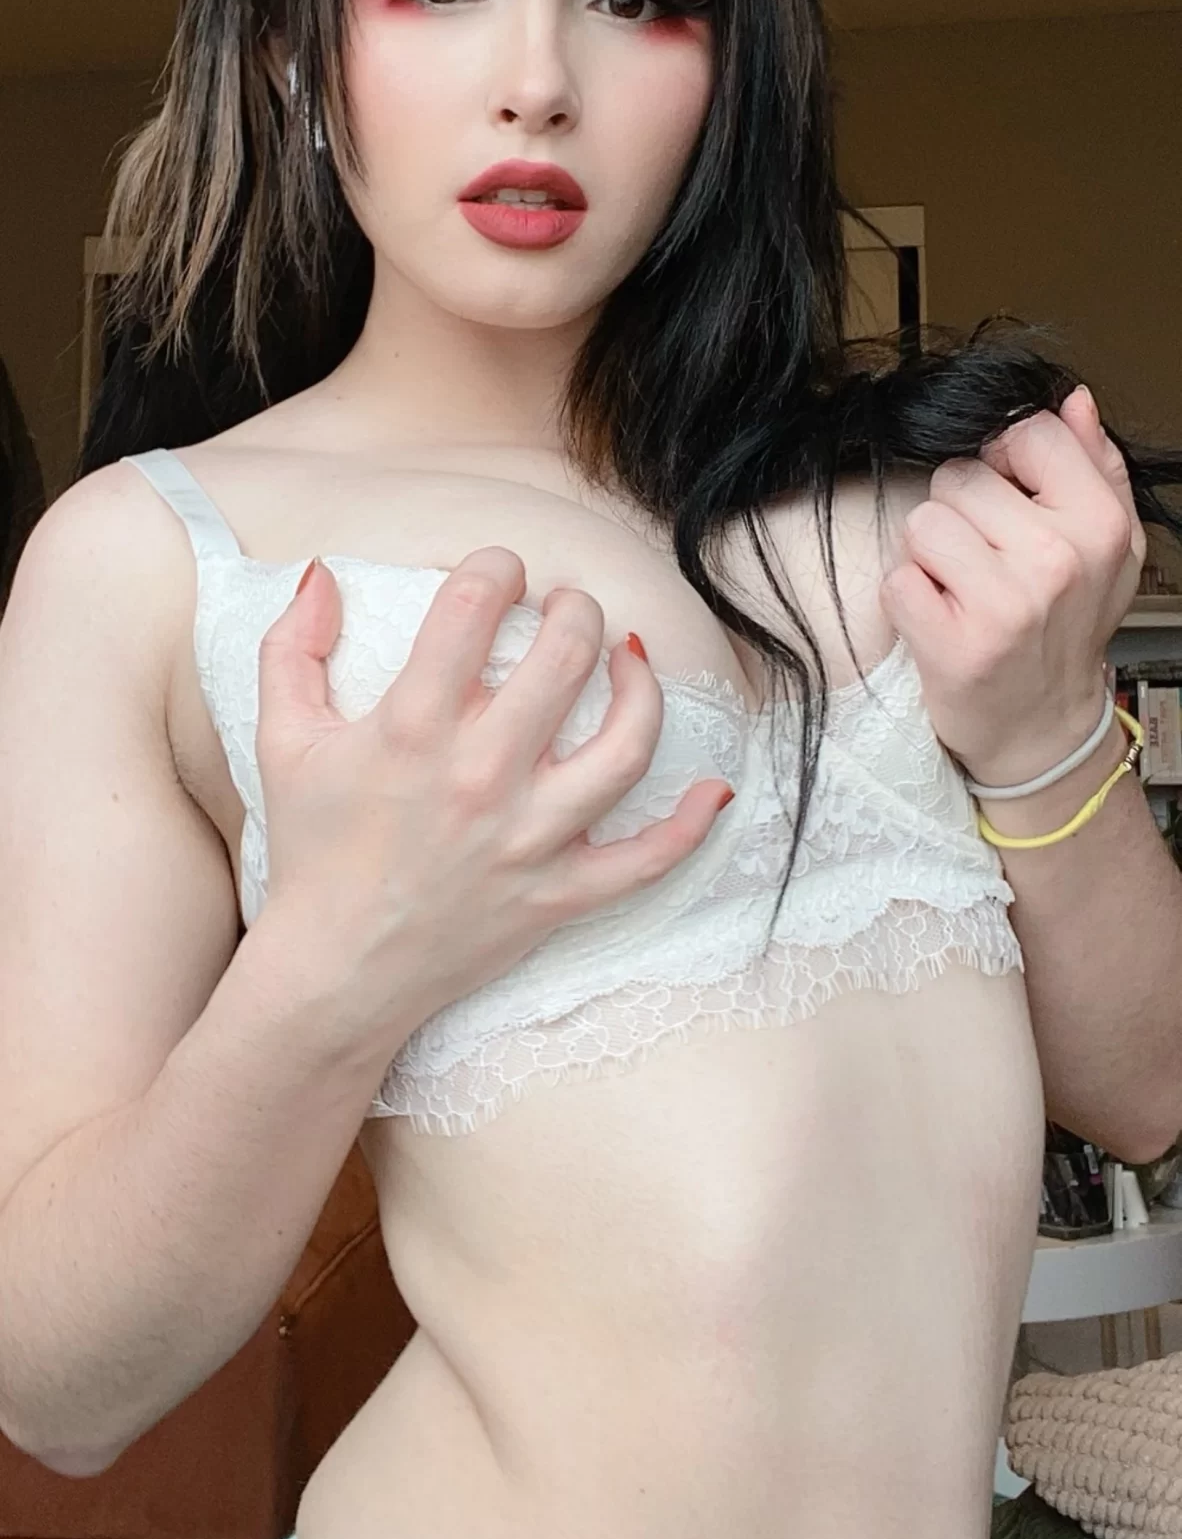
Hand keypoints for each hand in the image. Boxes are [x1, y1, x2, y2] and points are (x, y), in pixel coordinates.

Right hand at [254, 548, 733, 1039]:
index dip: (495, 566)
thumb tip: (322, 573)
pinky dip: (691, 825)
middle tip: (566, 606)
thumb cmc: (312, 850)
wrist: (334, 973)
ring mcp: (529, 838)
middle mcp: (480, 776)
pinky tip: (711, 787)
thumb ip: (291, 648)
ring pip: (626, 745)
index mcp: (412, 728)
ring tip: (626, 657)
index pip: (474, 608)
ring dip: (640, 687)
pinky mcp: (559, 893)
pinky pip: (648, 860)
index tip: (498, 571)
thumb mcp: (283, 740)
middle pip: (565, 657)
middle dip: (575, 609)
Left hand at [878, 384, 1146, 787]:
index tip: (1010, 499)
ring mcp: (1004, 605)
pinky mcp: (952, 643)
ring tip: (963, 589)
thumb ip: (1095, 466)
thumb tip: (1073, 400)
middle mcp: (1056, 560)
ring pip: (923, 522)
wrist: (1042, 728)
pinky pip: (898, 578)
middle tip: (986, 562)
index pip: (1026, 431)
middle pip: (959, 476)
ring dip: (931, 555)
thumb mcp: (1108, 548)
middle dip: (961, 512)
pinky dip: (909, 597)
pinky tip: (942, 619)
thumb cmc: (1066, 628)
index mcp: (1098, 525)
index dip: (1004, 459)